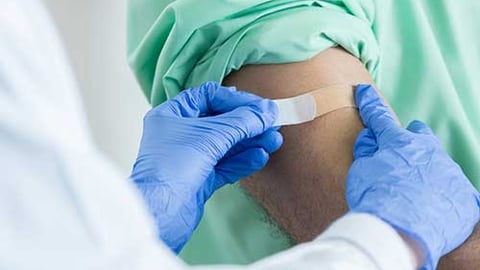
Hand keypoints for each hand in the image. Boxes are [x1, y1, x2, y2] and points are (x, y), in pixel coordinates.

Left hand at [131, 82, 281, 252]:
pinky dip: (244, 161)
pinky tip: (261, 156)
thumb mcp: (211, 136)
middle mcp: (179, 134)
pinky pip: (226, 165)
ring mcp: (190, 158)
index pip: (208, 97)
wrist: (160, 214)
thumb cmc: (170, 170)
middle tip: (272, 123)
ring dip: (251, 142)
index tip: (259, 106)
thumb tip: (266, 111)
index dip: (235, 100)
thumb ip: (242, 122)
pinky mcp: (199, 180)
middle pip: (220, 121)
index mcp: (171, 115)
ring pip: (226, 145)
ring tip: (274, 140)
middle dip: (248, 123)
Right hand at [347, 85, 479, 269]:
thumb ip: (365, 152)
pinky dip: (441, 194)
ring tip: (413, 191)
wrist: (402, 233)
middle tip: (399, 155)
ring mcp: (449, 171)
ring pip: (437, 162)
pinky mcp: (465, 195)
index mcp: (399, 143)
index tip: (364, 92)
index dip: (369, 105)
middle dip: (410, 139)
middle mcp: (428, 150)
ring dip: (425, 170)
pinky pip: (454, 189)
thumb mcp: (360, 172)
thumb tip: (368, 138)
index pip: (380, 118)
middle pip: (420, 135)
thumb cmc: (376, 200)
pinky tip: (431, 207)